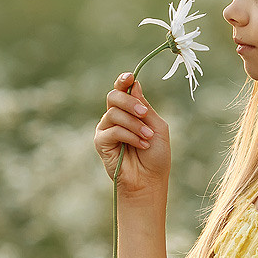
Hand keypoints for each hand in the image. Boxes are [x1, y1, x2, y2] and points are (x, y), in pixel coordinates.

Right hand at [93, 73, 170, 196]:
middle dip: (130, 102)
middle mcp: (115, 117)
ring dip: (135, 124)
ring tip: (147, 138)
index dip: (123, 81)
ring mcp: (106, 129)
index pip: (122, 90)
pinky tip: (141, 145)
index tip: (130, 77)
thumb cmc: (156, 155)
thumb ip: (145, 107)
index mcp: (129, 111)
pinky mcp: (100, 142)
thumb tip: (134, 84)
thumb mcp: (157, 126)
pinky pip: (112, 130)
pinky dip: (129, 136)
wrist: (149, 180)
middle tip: (144, 114)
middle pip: (114, 96)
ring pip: (114, 113)